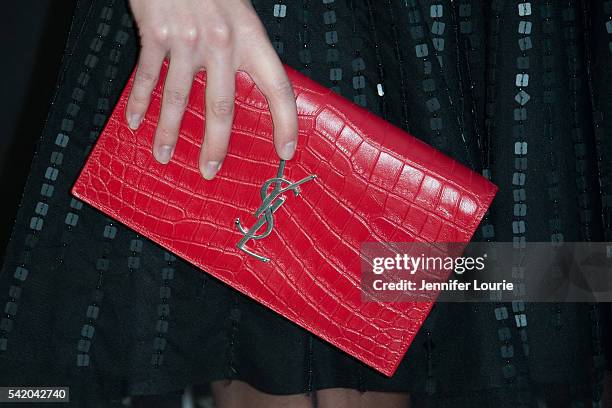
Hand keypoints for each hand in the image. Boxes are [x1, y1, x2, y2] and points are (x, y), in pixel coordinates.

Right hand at [126, 0, 297, 178]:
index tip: (286, 150)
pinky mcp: (156, 34)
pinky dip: (139, 101)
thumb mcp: (241, 12)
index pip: (277, 89)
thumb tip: (250, 89)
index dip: (285, 123)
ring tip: (165, 157)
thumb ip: (245, 50)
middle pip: (222, 107)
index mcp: (251, 37)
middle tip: (211, 172)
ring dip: (170, 133)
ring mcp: (187, 40)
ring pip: (180, 98)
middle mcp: (222, 43)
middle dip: (216, 146)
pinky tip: (135, 122)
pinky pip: (147, 76)